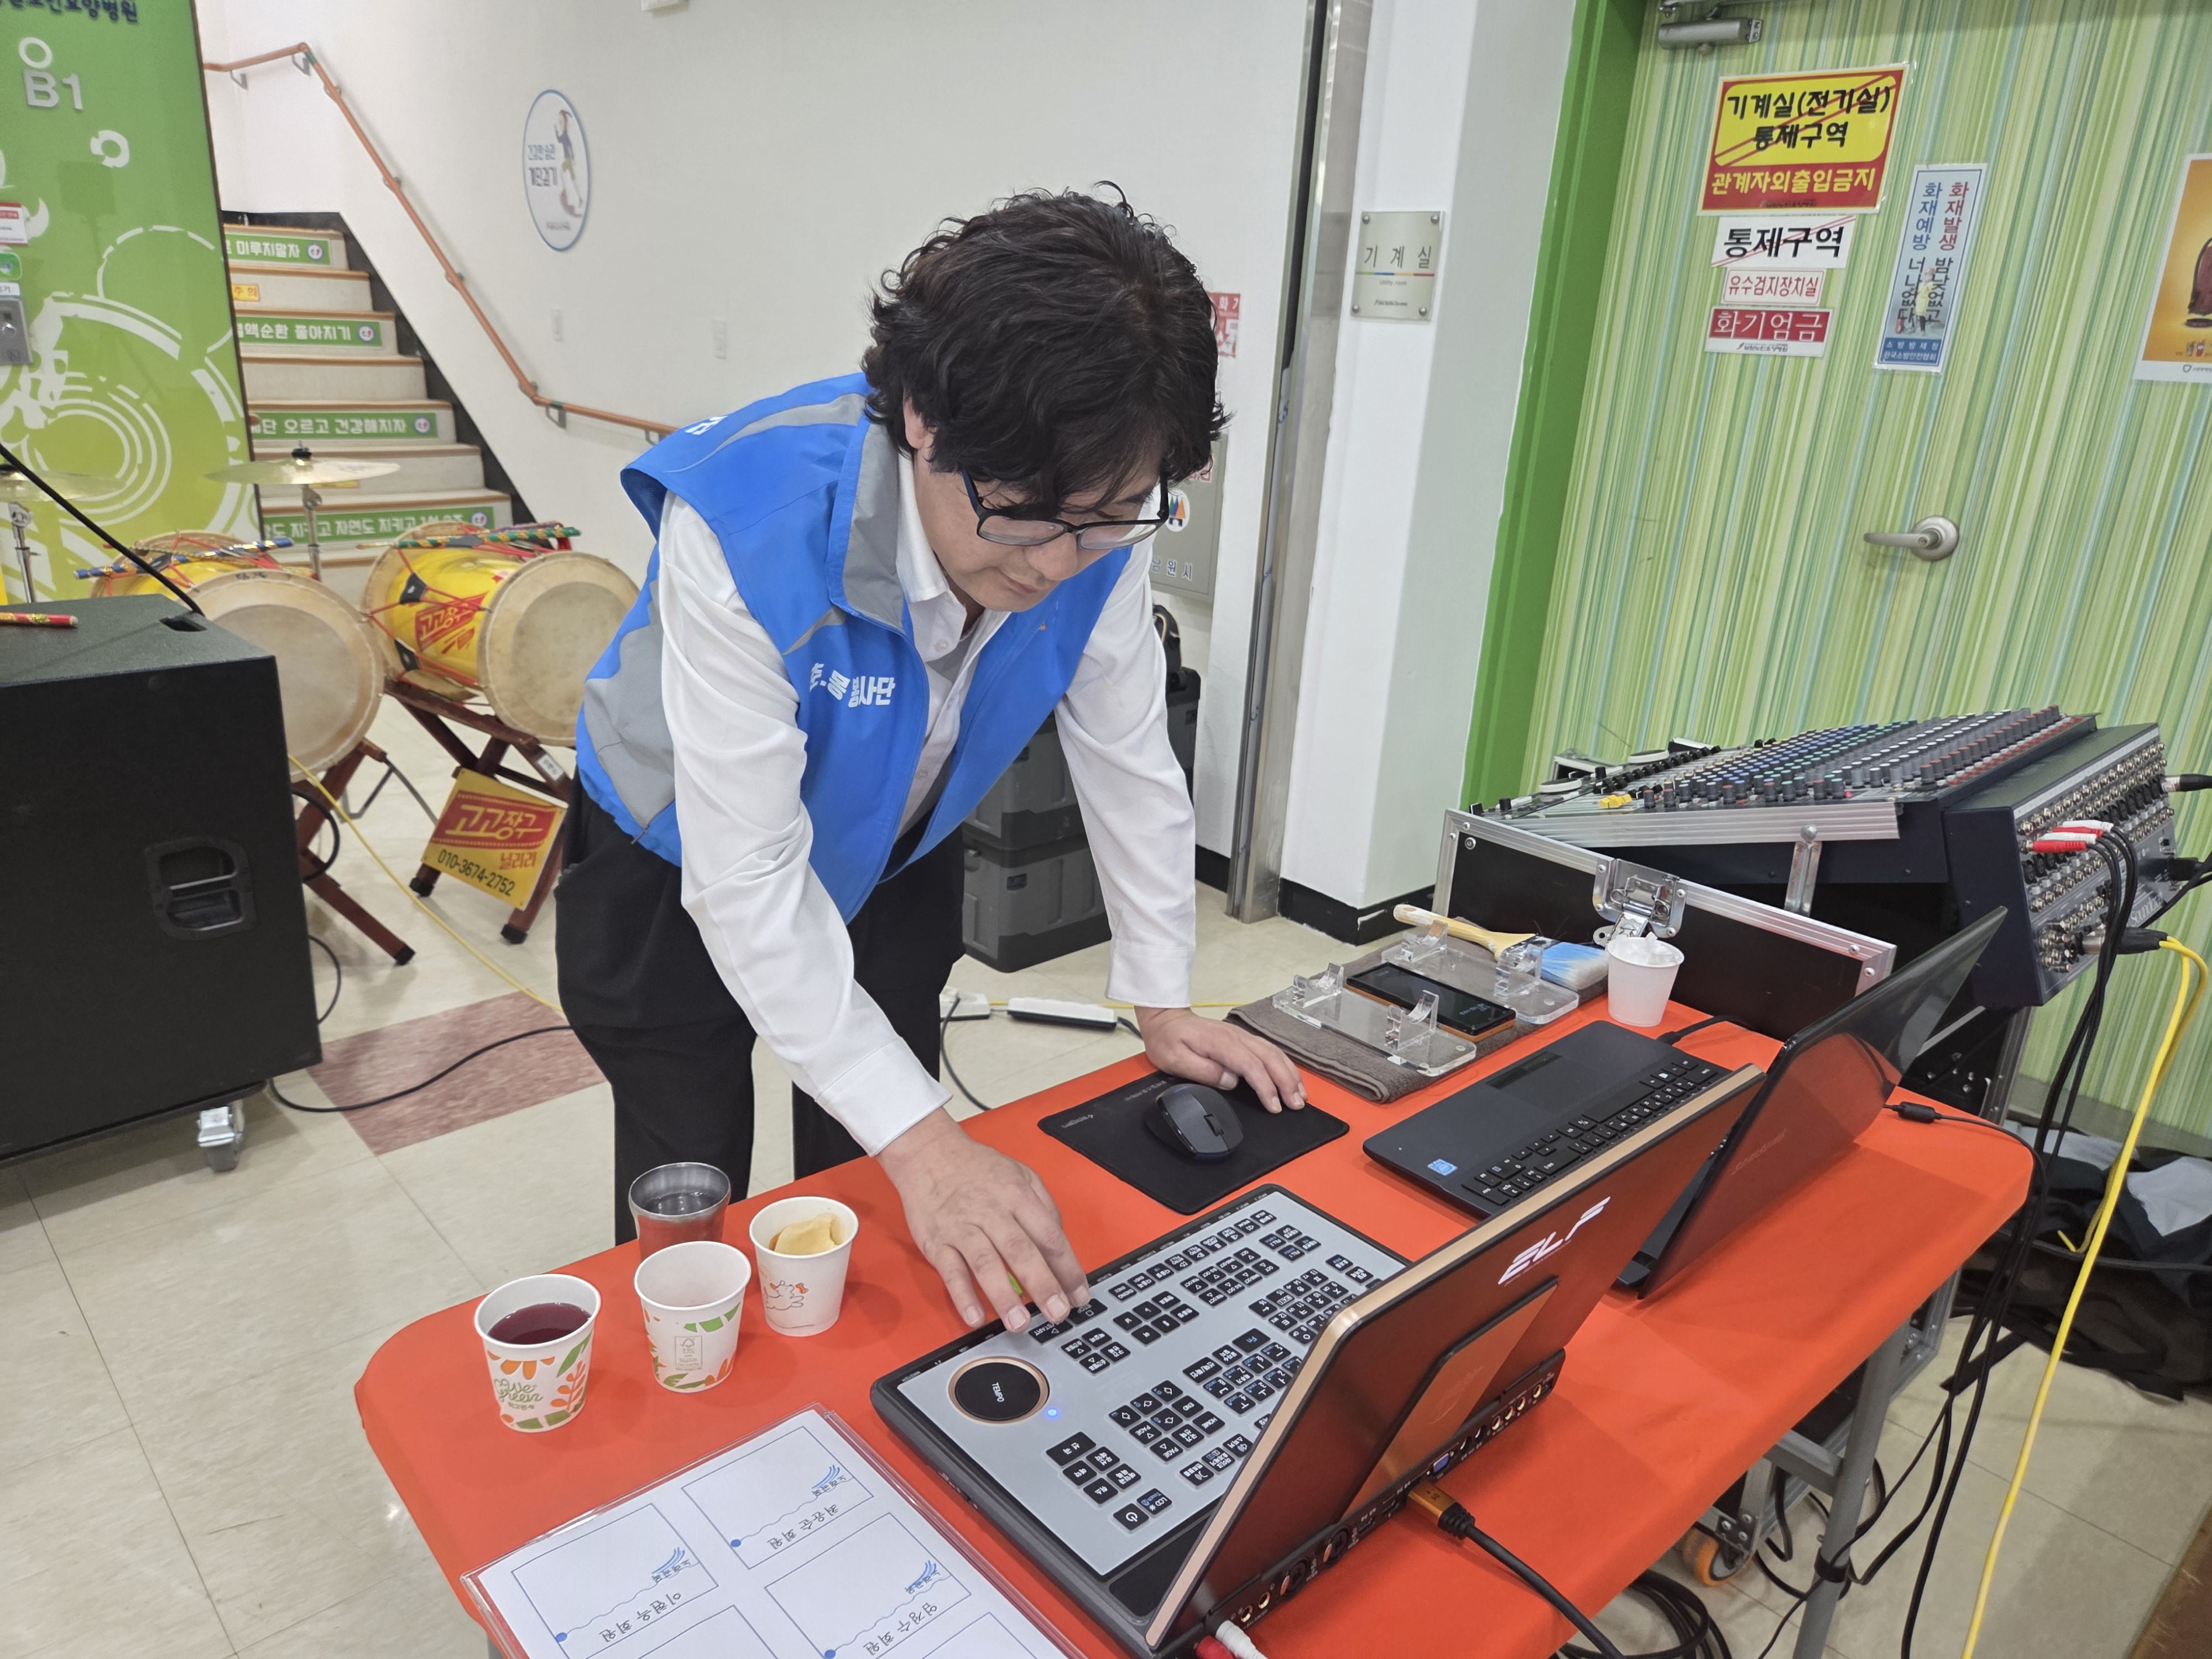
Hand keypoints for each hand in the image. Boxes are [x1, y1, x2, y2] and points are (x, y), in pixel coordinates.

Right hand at [877, 1109, 1089, 1330]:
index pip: (1049, 1235)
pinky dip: (962, 1295)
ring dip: (1003, 1295)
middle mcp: (991, 1211)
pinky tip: (975, 1316)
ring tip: (1019, 1323)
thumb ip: (1043, 1206)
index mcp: (1017, 1195)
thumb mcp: (1020, 1174)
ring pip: (986, 1263)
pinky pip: (950, 1270)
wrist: (928, 1153)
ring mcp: (962, 1227)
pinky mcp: (936, 1241)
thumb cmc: (977, 1168)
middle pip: (1021, 1251)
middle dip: (1042, 1285)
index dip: (1067, 1268)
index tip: (1078, 1295)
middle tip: (1057, 1314)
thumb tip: (1057, 1242)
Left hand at [1134, 1007, 1305, 1111]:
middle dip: (1287, 1083)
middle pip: (1270, 1059)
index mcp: (1221, 1043)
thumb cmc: (1169, 1040)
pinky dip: (1283, 1065)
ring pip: (1274, 1053)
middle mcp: (1236, 1037)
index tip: (1274, 1106)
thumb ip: (1203, 1071)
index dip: (1266, 1087)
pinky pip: (1270, 1050)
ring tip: (1300, 1094)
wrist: (1166, 1020)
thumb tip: (1230, 1081)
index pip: (1251, 1066)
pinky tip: (1290, 1077)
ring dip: (1289, 1074)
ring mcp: (1242, 1036)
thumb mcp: (1175, 1059)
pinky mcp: (1243, 1039)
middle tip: (1296, 1105)